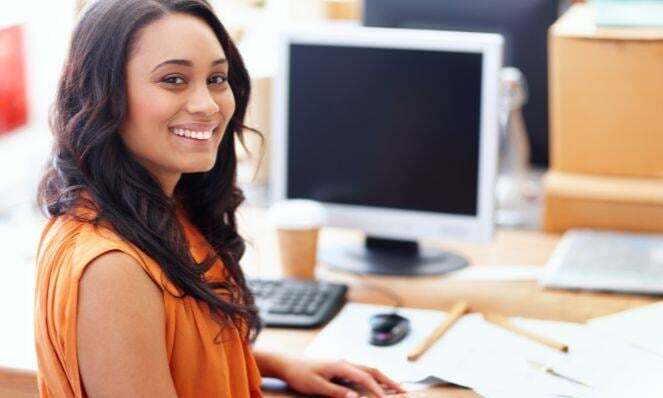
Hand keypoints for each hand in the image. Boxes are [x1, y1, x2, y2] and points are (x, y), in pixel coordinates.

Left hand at [279, 358, 405, 397]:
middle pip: (372, 370)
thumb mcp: (316, 386)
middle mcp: (345, 363)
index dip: (378, 390)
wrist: (288, 364)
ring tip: (396, 388)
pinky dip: (373, 379)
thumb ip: (336, 392)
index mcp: (341, 365)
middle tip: (403, 391)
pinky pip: (362, 373)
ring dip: (383, 379)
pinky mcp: (341, 369)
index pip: (365, 377)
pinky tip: (377, 385)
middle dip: (389, 381)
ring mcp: (344, 365)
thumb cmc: (300, 374)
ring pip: (369, 370)